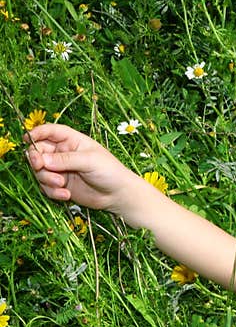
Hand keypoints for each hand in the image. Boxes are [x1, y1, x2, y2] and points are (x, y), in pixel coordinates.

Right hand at [26, 123, 140, 212]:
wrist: (118, 195)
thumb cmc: (110, 172)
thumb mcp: (89, 161)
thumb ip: (65, 160)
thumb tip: (41, 159)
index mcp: (73, 141)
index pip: (51, 131)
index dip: (37, 133)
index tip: (26, 139)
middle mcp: (64, 153)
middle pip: (38, 151)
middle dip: (36, 159)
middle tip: (40, 166)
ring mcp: (61, 169)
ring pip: (40, 171)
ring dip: (46, 178)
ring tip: (61, 184)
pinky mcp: (61, 185)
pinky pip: (46, 186)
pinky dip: (52, 191)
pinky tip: (66, 195)